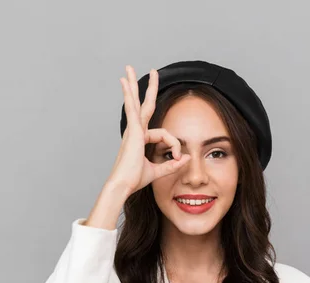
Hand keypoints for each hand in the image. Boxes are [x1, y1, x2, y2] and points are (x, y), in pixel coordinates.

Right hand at [107, 65, 190, 196]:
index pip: (164, 135)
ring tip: (129, 68)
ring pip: (135, 102)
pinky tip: (124, 82)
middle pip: (143, 105)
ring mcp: (133, 130)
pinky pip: (132, 109)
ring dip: (134, 85)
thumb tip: (186, 158)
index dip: (175, 145)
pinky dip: (128, 96)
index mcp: (140, 139)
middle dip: (147, 89)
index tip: (178, 158)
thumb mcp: (158, 171)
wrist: (123, 185)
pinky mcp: (132, 131)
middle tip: (151, 72)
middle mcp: (135, 132)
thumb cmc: (134, 180)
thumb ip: (171, 164)